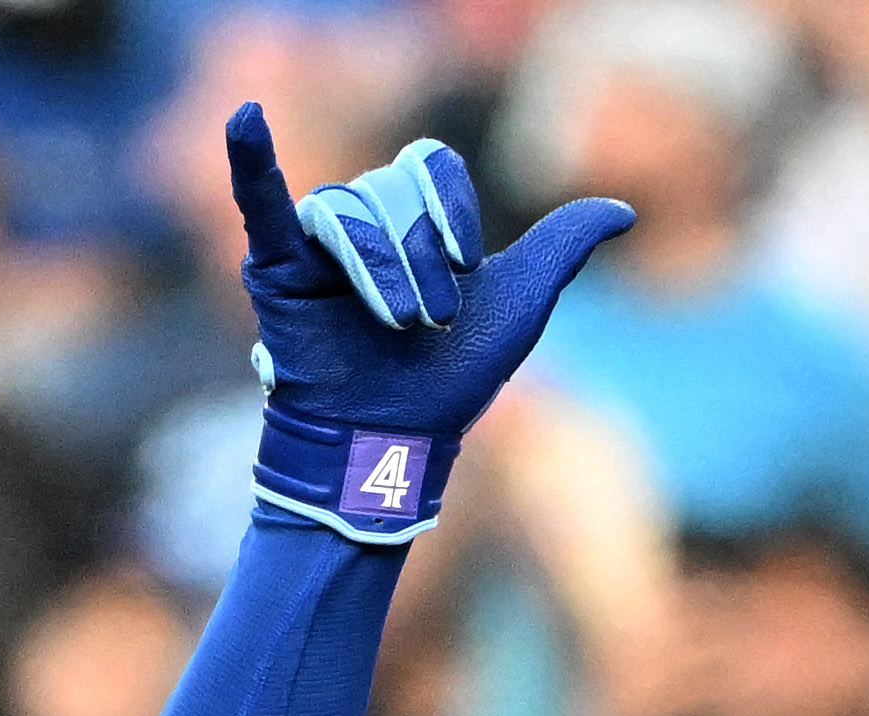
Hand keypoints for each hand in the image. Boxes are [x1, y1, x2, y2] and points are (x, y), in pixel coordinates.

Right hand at [226, 108, 631, 531]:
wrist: (397, 441)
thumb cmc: (452, 379)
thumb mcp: (520, 305)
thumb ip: (563, 247)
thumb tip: (625, 210)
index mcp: (416, 216)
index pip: (430, 164)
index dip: (450, 211)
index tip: (464, 267)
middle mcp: (364, 219)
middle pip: (387, 190)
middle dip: (418, 256)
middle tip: (429, 320)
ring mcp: (315, 242)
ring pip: (345, 212)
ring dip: (379, 270)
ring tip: (395, 326)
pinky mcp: (276, 269)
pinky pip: (260, 203)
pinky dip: (249, 163)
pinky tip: (244, 122)